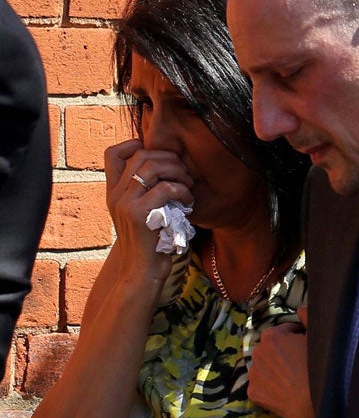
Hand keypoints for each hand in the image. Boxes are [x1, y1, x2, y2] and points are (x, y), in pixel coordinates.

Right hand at [103, 139, 193, 283]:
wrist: (141, 271)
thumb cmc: (150, 243)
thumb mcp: (145, 213)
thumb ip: (147, 193)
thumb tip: (168, 169)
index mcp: (114, 192)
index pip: (112, 153)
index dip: (135, 145)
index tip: (161, 157)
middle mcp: (115, 195)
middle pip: (139, 154)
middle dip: (168, 158)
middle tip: (184, 174)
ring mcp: (124, 203)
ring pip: (152, 167)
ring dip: (178, 172)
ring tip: (188, 186)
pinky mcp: (138, 214)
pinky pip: (165, 188)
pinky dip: (182, 190)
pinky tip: (188, 201)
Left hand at [249, 314, 312, 417]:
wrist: (314, 404)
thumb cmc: (319, 368)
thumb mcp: (319, 336)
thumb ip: (308, 316)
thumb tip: (301, 307)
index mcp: (272, 335)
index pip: (286, 330)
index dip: (299, 337)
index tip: (308, 347)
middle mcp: (257, 352)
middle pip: (272, 348)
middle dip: (284, 352)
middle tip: (302, 363)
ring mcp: (253, 374)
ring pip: (266, 367)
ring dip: (276, 369)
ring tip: (294, 379)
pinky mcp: (253, 392)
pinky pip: (262, 385)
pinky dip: (271, 387)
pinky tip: (286, 391)